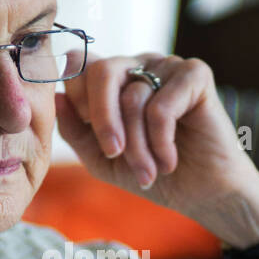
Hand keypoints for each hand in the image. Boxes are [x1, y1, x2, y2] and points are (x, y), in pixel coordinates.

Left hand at [54, 47, 258, 227]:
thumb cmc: (153, 173)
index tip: (98, 140)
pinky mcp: (196, 75)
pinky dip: (161, 141)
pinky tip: (169, 161)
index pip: (78, 66)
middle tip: (113, 155)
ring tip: (149, 171)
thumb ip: (75, 131)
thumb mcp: (102, 160)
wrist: (202, 193)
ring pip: (133, 98)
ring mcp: (167, 66)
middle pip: (101, 71)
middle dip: (103, 120)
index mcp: (113, 79)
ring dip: (138, 145)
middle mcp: (139, 65)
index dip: (78, 103)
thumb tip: (56, 97)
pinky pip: (162, 106)